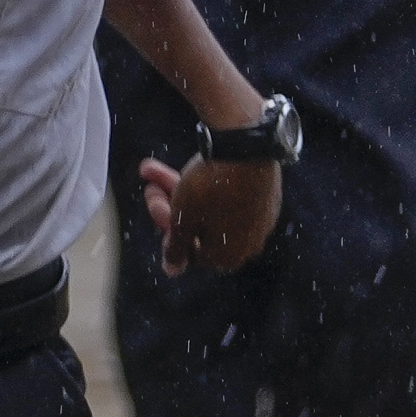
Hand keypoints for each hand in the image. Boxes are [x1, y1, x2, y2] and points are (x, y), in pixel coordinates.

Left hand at [137, 151, 279, 274]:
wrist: (248, 145)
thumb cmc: (211, 189)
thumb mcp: (184, 219)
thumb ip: (176, 247)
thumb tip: (172, 271)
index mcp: (228, 257)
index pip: (190, 251)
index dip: (169, 230)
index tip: (156, 205)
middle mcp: (248, 244)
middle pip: (199, 227)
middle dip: (170, 206)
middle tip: (150, 186)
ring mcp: (259, 219)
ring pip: (212, 207)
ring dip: (179, 189)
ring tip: (151, 168)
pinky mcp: (265, 195)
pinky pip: (231, 195)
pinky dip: (208, 182)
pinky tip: (191, 165)